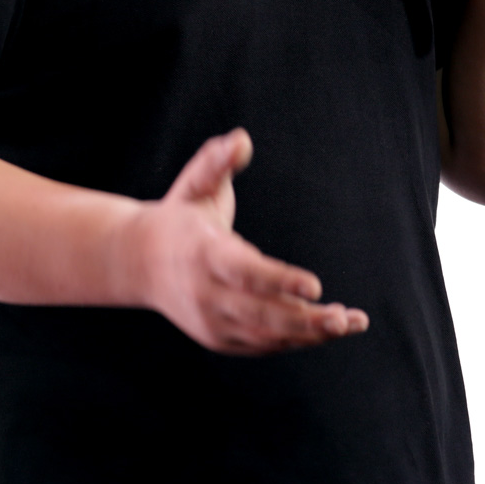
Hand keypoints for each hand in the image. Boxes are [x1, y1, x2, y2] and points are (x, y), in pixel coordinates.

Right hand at [132, 129, 368, 354]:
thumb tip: (242, 139)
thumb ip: (217, 160)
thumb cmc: (179, 215)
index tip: (316, 286)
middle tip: (344, 319)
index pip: (244, 272)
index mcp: (201, 253)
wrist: (138, 261)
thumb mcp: (195, 184)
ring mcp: (210, 321)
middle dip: (305, 319)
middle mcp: (205, 294)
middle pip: (260, 314)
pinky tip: (323, 330)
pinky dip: (293, 340)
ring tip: (347, 323)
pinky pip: (260, 344)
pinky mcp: (218, 338)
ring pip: (264, 335)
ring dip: (308, 333)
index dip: (280, 280)